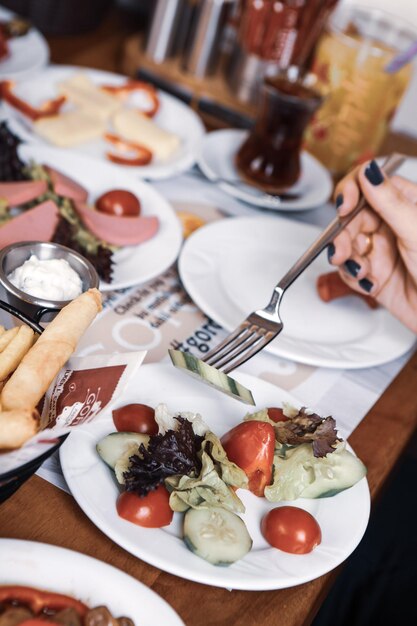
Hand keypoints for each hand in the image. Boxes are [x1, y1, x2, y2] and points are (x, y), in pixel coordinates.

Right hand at [329, 160, 416, 332]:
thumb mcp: (416, 231)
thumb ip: (390, 202)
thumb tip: (369, 171)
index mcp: (406, 206)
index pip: (370, 185)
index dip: (351, 191)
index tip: (343, 206)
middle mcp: (391, 226)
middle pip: (351, 218)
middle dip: (342, 234)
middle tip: (341, 250)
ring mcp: (381, 251)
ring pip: (345, 245)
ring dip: (346, 259)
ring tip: (360, 271)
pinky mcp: (373, 275)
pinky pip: (349, 271)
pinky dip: (353, 278)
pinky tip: (370, 284)